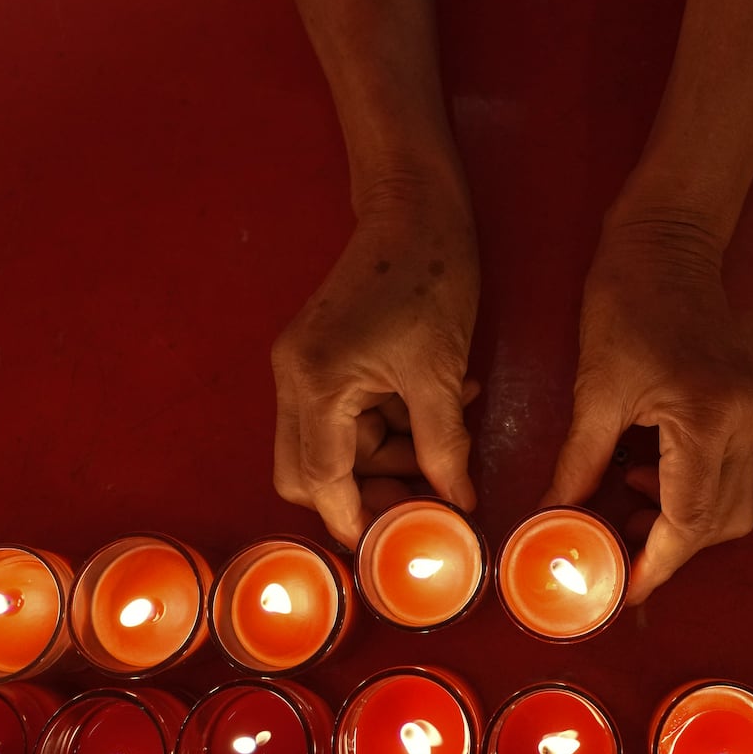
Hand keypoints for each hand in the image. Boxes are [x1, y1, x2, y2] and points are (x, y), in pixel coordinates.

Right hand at [272, 178, 478, 548]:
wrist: (415, 207)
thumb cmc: (431, 279)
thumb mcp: (443, 373)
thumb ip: (444, 446)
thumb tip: (458, 504)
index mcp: (315, 384)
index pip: (320, 481)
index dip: (356, 519)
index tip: (393, 546)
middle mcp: (295, 379)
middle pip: (310, 471)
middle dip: (366, 491)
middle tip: (423, 500)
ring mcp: (304, 365)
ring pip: (335, 444)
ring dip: (389, 454)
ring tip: (451, 440)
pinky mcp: (323, 354)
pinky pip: (349, 412)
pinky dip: (390, 422)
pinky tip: (443, 406)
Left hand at [544, 216, 752, 603]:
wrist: (667, 239)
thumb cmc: (624, 299)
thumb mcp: (594, 387)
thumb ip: (581, 461)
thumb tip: (556, 517)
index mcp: (707, 417)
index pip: (690, 517)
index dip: (658, 562)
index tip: (627, 590)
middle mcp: (744, 420)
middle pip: (722, 519)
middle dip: (672, 546)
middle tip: (618, 552)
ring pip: (732, 499)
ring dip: (682, 517)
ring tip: (623, 504)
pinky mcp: (749, 401)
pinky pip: (728, 467)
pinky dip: (690, 486)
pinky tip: (644, 471)